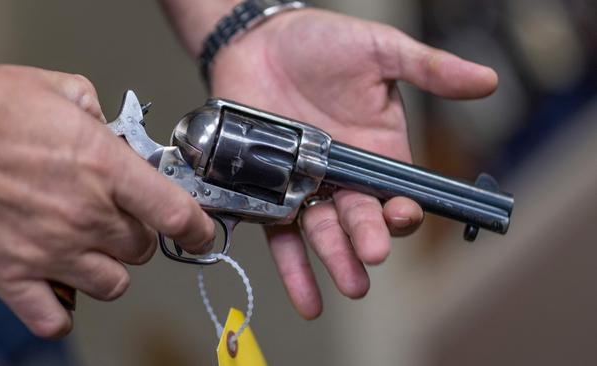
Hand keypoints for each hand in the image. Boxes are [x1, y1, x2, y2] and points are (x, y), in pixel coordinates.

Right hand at [0, 65, 213, 337]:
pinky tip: (58, 286)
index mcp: (104, 167)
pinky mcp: (11, 275)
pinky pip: (54, 318)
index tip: (202, 232)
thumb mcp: (57, 88)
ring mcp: (49, 251)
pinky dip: (62, 310)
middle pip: (144, 250)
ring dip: (110, 269)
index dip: (199, 228)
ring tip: (93, 249)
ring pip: (113, 284)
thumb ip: (99, 112)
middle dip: (141, 235)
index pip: (176, 213)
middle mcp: (84, 215)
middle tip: (122, 219)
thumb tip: (112, 130)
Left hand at [209, 9, 497, 317]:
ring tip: (348, 283)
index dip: (402, 208)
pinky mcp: (271, 188)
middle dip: (368, 239)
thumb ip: (428, 69)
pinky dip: (293, 268)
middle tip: (372, 255)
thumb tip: (486, 80)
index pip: (397, 190)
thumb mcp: (380, 50)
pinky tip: (307, 298)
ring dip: (336, 260)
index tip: (403, 215)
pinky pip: (281, 233)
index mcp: (377, 149)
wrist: (258, 41)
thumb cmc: (319, 42)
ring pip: (324, 231)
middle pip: (361, 217)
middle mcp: (345, 175)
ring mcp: (307, 185)